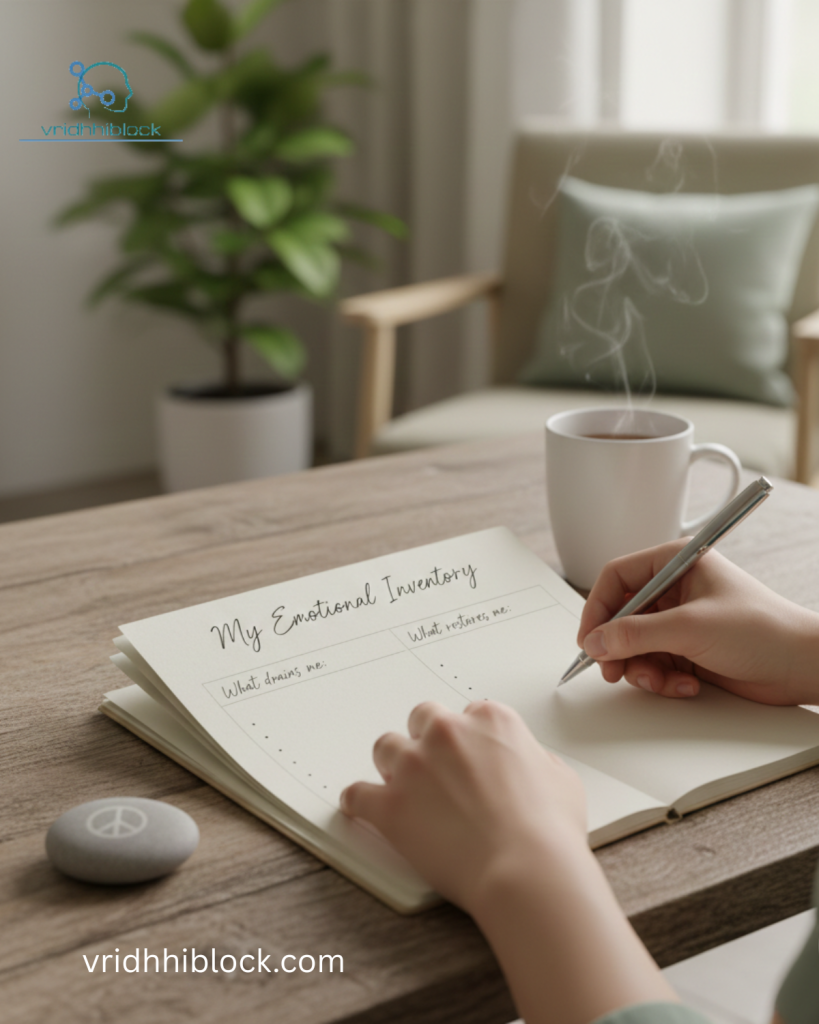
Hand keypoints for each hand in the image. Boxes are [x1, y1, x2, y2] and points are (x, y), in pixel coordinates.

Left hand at [340, 699, 587, 913]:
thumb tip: (529, 766)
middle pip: (422, 719)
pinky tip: (364, 808)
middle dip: (426, 741)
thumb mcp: (562, 779)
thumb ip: (536, 760)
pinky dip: (360, 802)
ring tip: (403, 789)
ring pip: (386, 748)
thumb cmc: (549, 830)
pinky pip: (357, 794)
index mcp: (491, 720)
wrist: (527, 870)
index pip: (469, 714)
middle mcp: (448, 733)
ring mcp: (414, 766)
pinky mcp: (389, 804)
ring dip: (394, 766)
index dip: (469, 740)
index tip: (469, 758)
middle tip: (435, 769)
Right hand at [578, 540, 818, 704]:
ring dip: (642, 668)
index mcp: (676, 563)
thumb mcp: (690, 628)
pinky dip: (662, 679)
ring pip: (634, 645)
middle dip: (617, 647)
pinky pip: (653, 664)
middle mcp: (674, 589)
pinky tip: (686, 684)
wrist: (802, 665)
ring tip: (662, 680)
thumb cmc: (764, 630)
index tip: (589, 640)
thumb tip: (596, 642)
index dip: (598, 609)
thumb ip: (636, 634)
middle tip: (613, 670)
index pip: (617, 578)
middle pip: (621, 616)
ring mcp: (680, 621)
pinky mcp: (687, 650)